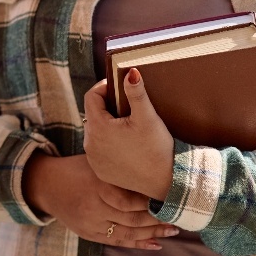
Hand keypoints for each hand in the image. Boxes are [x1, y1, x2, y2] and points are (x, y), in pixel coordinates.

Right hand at [21, 154, 175, 249]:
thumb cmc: (76, 168)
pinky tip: (155, 243)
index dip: (153, 201)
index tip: (171, 197)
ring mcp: (92, 222)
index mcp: (98, 185)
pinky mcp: (90, 234)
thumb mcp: (95, 161)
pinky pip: (117, 241)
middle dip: (158, 219)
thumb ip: (118, 165)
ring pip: (128, 232)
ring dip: (153, 233)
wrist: (47, 185)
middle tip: (180, 216)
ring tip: (173, 230)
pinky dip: (138, 244)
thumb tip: (153, 162)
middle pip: (133, 218)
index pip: (132, 199)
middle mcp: (95, 206)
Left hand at [83, 70, 175, 200]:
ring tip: (127, 124)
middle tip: (127, 106)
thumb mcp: (148, 117)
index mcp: (98, 127)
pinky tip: (125, 143)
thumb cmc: (157, 149)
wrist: (165, 183)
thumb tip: (130, 72)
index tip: (119, 87)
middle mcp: (90, 143)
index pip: (91, 96)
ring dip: (107, 125)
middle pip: (93, 114)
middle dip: (107, 107)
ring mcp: (93, 159)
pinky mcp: (100, 171)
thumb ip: (136, 93)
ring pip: (95, 132)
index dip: (104, 87)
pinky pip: (98, 150)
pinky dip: (108, 143)